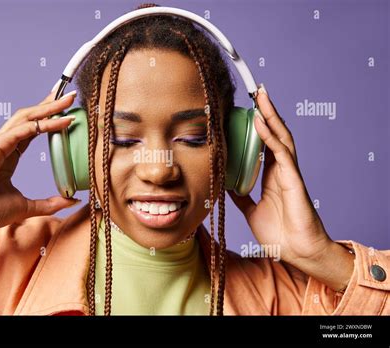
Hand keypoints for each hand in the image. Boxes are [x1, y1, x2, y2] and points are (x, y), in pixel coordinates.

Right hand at [0, 92, 79, 242]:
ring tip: (67, 99)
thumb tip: (73, 200)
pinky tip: (60, 120)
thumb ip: (51, 203)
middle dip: (51, 104)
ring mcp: (0, 143)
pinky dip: (43, 123)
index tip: (66, 112)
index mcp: (9, 155)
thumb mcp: (27, 207)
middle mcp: (5, 144)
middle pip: (31, 118)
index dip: (49, 119)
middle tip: (70, 96)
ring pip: (27, 117)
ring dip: (48, 107)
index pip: (33, 130)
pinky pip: (23, 130)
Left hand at [228, 84, 353, 290]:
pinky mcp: (293, 180)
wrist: (295, 251)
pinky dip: (270, 137)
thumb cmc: (279, 232)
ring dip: (271, 116)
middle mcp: (282, 169)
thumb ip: (241, 195)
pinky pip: (281, 153)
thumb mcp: (251, 209)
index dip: (259, 125)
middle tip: (256, 91)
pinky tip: (260, 123)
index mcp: (272, 174)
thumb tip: (226, 184)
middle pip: (275, 133)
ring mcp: (289, 173)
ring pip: (281, 137)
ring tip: (260, 96)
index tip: (247, 108)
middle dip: (267, 111)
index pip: (266, 142)